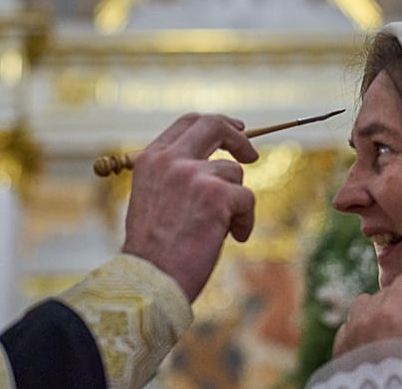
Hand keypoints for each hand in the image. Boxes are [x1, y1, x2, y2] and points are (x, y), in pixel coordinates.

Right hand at [120, 113, 257, 301]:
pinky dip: (244, 221)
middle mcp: (170, 160)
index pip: (188, 122)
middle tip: (251, 155)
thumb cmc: (153, 250)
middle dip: (238, 138)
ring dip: (235, 201)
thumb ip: (175, 175)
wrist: (150, 280)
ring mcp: (193, 175)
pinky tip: (232, 238)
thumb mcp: (153, 198)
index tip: (234, 130)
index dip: (216, 123)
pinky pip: (247, 199)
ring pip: (234, 174)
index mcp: (151, 159)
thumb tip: (215, 163)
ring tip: (220, 229)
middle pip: (213, 125)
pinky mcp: (217, 195)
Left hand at [332, 274, 401, 358]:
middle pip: (385, 292)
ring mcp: (349, 331)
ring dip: (378, 308)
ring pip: (363, 303)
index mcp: (391, 316)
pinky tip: (374, 342)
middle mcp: (366, 318)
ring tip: (391, 327)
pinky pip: (349, 323)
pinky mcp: (339, 346)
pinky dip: (362, 325)